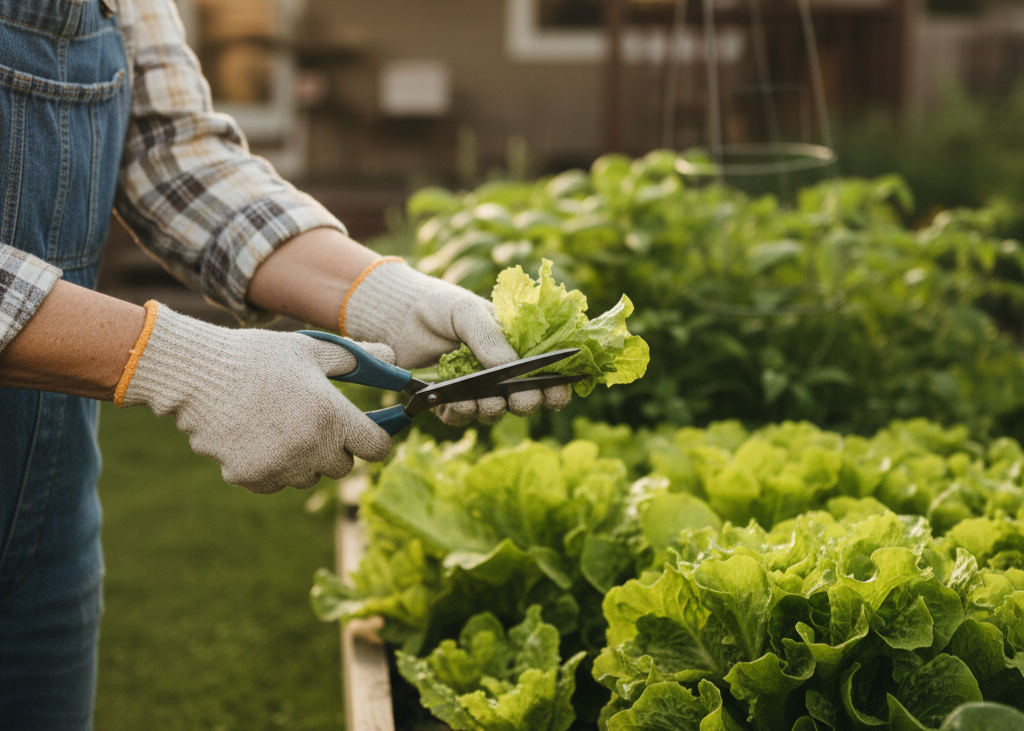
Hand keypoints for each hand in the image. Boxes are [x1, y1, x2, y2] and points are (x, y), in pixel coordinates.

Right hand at [117, 302, 392, 492]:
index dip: (376, 438)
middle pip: (344, 466)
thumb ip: (358, 360)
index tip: (367, 431)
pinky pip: (277, 482)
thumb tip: (395, 361)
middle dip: (336, 448)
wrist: (198, 374)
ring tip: (281, 425)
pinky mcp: (251, 478)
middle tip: (315, 421)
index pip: (377, 448)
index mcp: (331, 416)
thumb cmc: (259, 357)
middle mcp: (310, 448)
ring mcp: (279, 467)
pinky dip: (272, 467)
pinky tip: (257, 438)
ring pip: (309, 477)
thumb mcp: (313, 350)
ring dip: (305, 460)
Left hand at [341, 260, 570, 425]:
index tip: (558, 393)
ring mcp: (473, 389)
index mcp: (513, 348)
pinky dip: (462, 413)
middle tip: (520, 399)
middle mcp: (497, 373)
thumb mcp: (468, 312)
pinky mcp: (447, 402)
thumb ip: (490, 338)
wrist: (396, 315)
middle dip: (525, 403)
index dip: (556, 387)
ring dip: (492, 410)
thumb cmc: (439, 306)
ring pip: (493, 413)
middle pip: (523, 400)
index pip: (544, 373)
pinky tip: (457, 403)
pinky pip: (461, 418)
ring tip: (482, 399)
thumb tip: (513, 368)